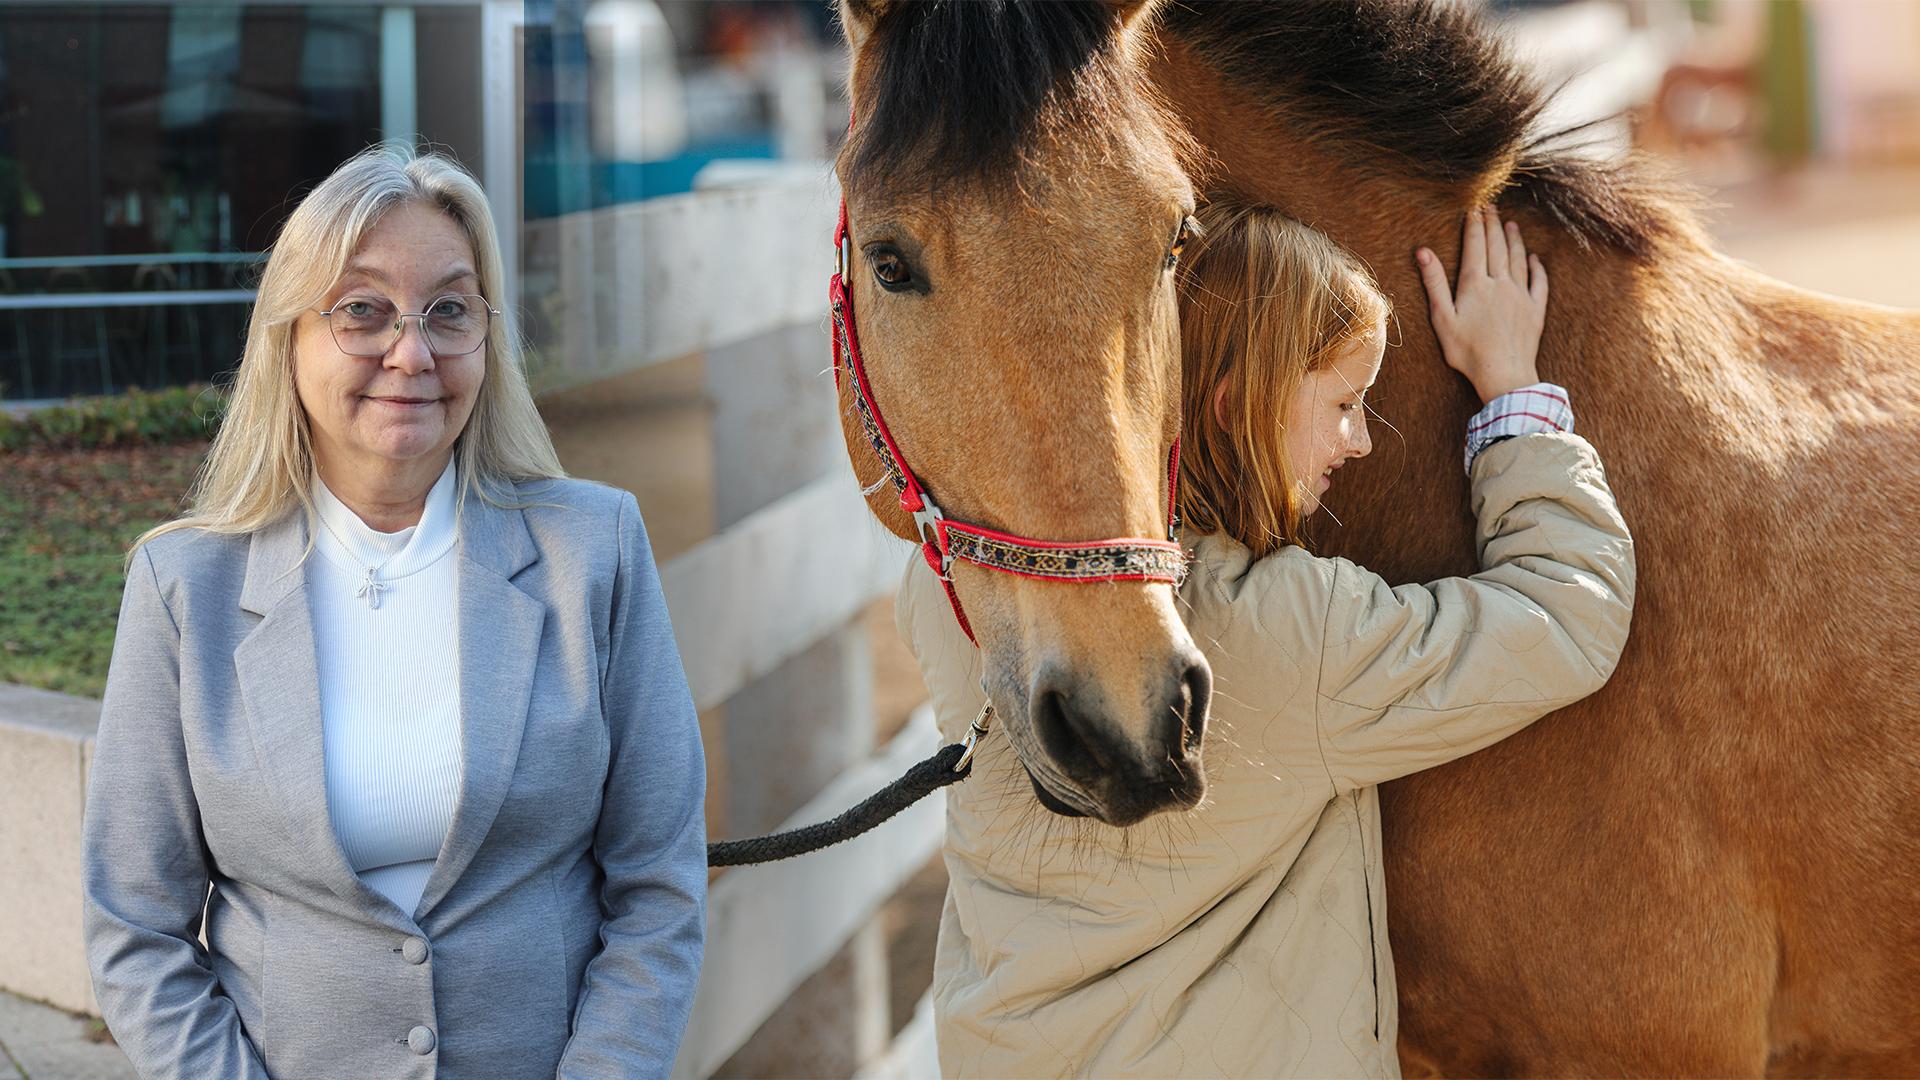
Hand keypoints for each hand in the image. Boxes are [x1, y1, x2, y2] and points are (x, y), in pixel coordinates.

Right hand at [1414, 205, 1548, 404]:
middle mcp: (1501, 283)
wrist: (1503, 374)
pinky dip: (1537, 267)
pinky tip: (1535, 258)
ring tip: (1510, 224)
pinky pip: (1539, 282)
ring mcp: (1521, 295)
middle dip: (1493, 224)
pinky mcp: (1535, 310)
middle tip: (1491, 206)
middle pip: (1497, 246)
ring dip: (1514, 239)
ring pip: (1519, 258)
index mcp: (1476, 284)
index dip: (1474, 225)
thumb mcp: (1443, 318)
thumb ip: (1435, 283)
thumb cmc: (1467, 351)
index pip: (1475, 246)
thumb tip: (1423, 252)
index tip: (1473, 208)